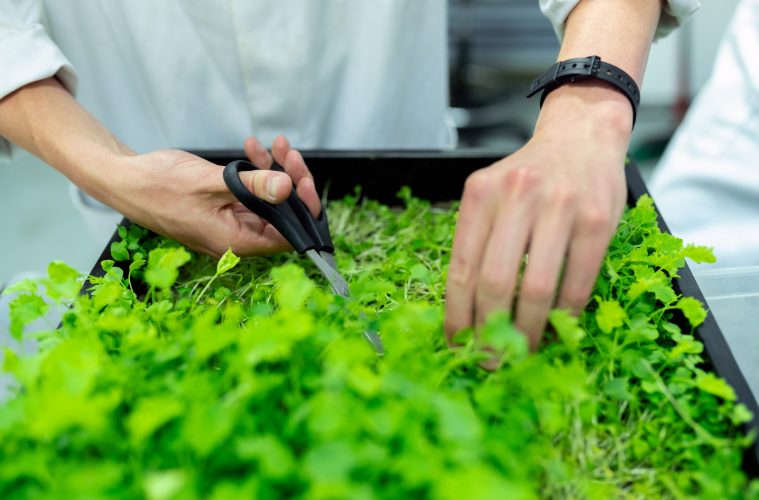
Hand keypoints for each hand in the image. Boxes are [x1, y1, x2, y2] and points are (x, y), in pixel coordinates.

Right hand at [106, 136, 319, 257]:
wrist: (125, 179)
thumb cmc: (159, 185)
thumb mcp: (211, 182)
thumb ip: (252, 186)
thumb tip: (287, 188)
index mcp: (236, 242)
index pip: (288, 235)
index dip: (303, 209)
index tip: (303, 180)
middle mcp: (236, 238)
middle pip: (282, 215)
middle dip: (290, 181)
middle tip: (288, 153)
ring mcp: (229, 223)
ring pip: (268, 202)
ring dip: (274, 172)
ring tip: (274, 144)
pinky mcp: (223, 209)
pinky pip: (250, 194)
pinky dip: (255, 172)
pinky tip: (253, 148)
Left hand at [444, 82, 630, 351]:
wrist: (580, 135)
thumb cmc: (530, 176)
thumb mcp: (492, 194)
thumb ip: (479, 240)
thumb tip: (467, 311)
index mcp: (480, 194)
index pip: (461, 268)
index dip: (457, 315)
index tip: (457, 343)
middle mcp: (516, 196)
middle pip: (495, 283)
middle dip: (490, 331)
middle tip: (490, 359)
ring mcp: (560, 206)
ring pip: (538, 288)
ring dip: (528, 331)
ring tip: (522, 352)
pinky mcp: (597, 220)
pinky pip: (577, 282)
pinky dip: (564, 314)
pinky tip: (556, 328)